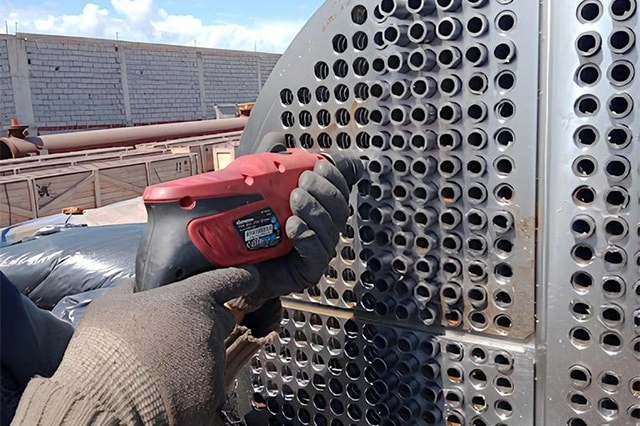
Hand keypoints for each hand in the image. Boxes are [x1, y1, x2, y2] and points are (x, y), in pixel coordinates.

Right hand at [14, 268, 257, 424]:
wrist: (106, 404)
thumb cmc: (105, 349)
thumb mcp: (110, 304)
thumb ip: (135, 289)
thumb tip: (140, 285)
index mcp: (192, 299)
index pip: (234, 279)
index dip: (241, 278)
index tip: (246, 280)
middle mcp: (211, 326)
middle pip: (223, 319)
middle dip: (206, 324)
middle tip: (175, 336)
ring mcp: (215, 361)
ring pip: (214, 352)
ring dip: (196, 356)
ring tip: (163, 366)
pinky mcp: (214, 392)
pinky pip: (209, 383)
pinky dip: (194, 385)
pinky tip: (169, 387)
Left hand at [230, 160, 352, 312]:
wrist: (228, 267)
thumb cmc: (246, 229)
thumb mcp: (257, 188)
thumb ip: (269, 162)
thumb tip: (278, 139)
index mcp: (316, 207)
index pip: (338, 190)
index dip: (335, 176)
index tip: (319, 164)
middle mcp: (321, 228)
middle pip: (339, 207)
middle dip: (325, 190)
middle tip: (303, 181)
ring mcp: (317, 250)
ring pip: (330, 229)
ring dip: (315, 210)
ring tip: (295, 199)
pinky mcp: (308, 271)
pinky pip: (317, 254)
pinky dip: (307, 237)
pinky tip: (293, 226)